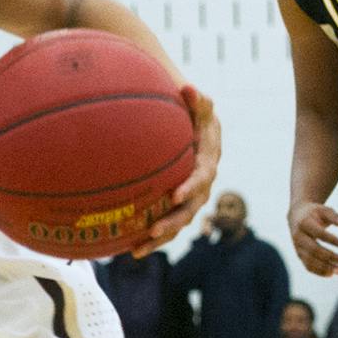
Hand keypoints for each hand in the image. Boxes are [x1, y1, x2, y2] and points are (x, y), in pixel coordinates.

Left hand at [135, 86, 220, 257]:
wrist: (193, 129)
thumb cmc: (193, 114)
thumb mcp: (198, 106)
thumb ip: (196, 99)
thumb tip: (188, 87)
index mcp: (207, 162)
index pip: (202, 176)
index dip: (191, 186)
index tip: (176, 194)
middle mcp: (202, 185)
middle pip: (190, 208)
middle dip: (173, 221)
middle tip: (154, 230)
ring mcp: (190, 198)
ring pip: (178, 223)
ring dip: (160, 238)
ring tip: (138, 250)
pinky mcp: (176, 206)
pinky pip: (166, 225)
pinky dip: (151, 239)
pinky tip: (129, 249)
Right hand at [289, 198, 337, 276]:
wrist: (297, 215)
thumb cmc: (314, 213)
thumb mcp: (325, 211)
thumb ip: (336, 217)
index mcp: (304, 223)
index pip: (320, 234)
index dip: (334, 241)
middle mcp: (298, 236)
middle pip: (314, 249)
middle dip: (330, 257)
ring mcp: (297, 246)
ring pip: (310, 260)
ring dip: (325, 267)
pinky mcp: (298, 254)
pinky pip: (307, 265)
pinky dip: (318, 271)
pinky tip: (331, 274)